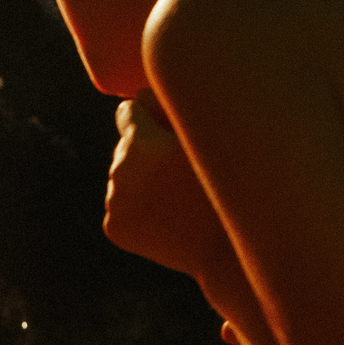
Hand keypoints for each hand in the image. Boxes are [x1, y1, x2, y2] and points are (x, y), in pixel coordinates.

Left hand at [103, 93, 224, 273]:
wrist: (226, 250)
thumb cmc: (229, 185)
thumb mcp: (208, 138)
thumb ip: (171, 107)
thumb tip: (139, 95)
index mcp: (140, 141)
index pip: (128, 112)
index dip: (149, 117)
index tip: (164, 126)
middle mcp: (119, 169)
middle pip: (126, 147)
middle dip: (146, 152)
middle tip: (179, 171)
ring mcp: (114, 200)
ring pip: (124, 177)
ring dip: (142, 180)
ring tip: (177, 195)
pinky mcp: (114, 227)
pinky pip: (123, 206)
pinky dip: (139, 209)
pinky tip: (167, 215)